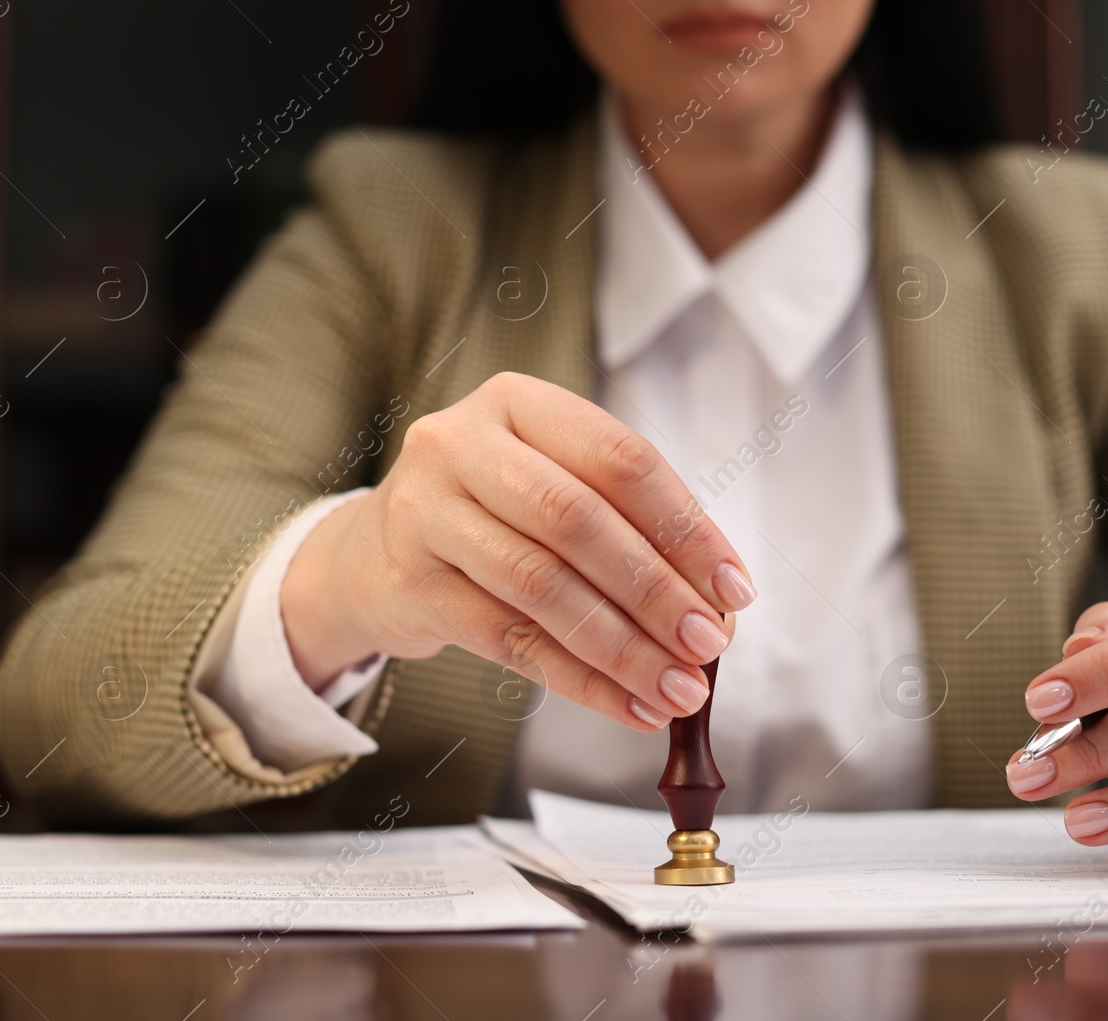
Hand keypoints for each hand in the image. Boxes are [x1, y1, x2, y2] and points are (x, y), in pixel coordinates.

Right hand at [279, 371, 753, 730]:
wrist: (373, 554)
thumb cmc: (494, 516)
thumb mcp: (554, 486)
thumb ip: (632, 527)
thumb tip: (718, 606)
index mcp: (519, 402)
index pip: (621, 460)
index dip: (687, 528)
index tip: (735, 589)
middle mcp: (462, 443)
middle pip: (578, 520)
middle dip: (656, 591)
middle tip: (710, 645)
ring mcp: (425, 511)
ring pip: (542, 586)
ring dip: (623, 648)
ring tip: (678, 689)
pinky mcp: (409, 582)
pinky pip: (508, 641)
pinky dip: (579, 680)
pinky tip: (627, 705)